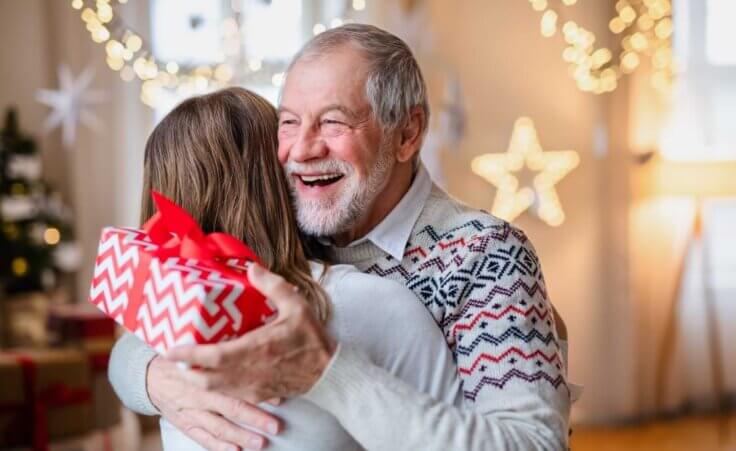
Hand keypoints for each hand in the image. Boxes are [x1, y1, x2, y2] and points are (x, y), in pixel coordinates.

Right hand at [146, 355, 280, 450]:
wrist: (150, 377)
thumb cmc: (185, 361)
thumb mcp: (201, 352)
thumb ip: (227, 356)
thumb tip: (260, 356)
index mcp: (206, 373)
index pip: (234, 383)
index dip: (257, 391)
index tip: (279, 397)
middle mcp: (200, 394)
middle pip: (230, 407)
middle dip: (254, 418)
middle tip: (275, 426)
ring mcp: (192, 412)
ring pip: (219, 426)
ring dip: (240, 436)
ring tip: (260, 443)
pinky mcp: (186, 424)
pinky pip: (203, 438)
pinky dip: (219, 446)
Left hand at [165, 264, 336, 402]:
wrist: (329, 372)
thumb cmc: (312, 339)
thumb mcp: (296, 305)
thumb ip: (272, 285)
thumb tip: (251, 267)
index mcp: (256, 349)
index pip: (212, 357)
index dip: (187, 355)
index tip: (169, 348)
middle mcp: (250, 371)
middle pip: (205, 378)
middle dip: (185, 369)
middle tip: (172, 356)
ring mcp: (253, 386)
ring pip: (214, 389)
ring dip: (197, 379)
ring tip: (187, 365)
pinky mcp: (258, 394)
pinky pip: (229, 394)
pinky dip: (215, 386)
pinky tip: (212, 375)